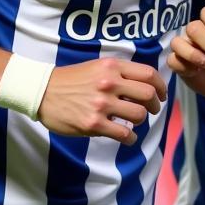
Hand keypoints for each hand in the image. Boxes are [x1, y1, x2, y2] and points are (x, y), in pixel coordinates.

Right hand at [38, 57, 167, 143]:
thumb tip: (146, 85)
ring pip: (139, 114)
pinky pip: (124, 133)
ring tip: (134, 122)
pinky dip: (131, 137)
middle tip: (153, 110)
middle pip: (148, 94)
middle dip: (156, 105)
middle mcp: (109, 83)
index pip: (149, 74)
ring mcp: (101, 104)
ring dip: (141, 121)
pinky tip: (128, 136)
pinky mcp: (93, 123)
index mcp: (112, 66)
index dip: (161, 86)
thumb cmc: (72, 80)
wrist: (42, 91)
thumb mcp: (97, 66)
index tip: (162, 95)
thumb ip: (120, 73)